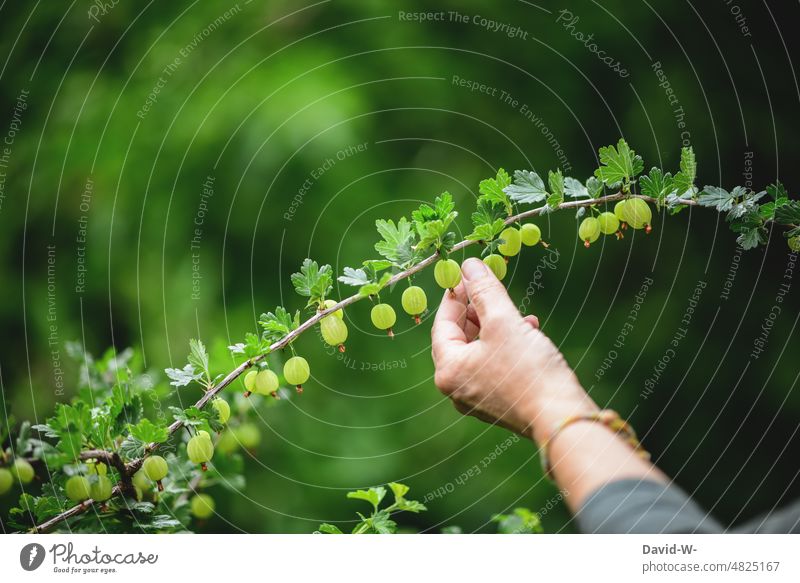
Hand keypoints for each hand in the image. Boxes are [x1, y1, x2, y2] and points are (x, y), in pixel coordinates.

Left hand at [431, 257, 593, 440]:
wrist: (561, 417)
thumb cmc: (527, 370)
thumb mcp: (503, 321)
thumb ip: (484, 290)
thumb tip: (469, 265)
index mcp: (448, 371)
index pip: (442, 325)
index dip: (456, 297)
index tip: (469, 275)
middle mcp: (457, 388)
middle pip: (460, 338)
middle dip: (479, 311)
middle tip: (492, 289)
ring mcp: (478, 398)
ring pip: (481, 351)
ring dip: (497, 326)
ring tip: (520, 313)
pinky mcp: (500, 402)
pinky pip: (495, 365)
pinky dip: (508, 346)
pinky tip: (530, 333)